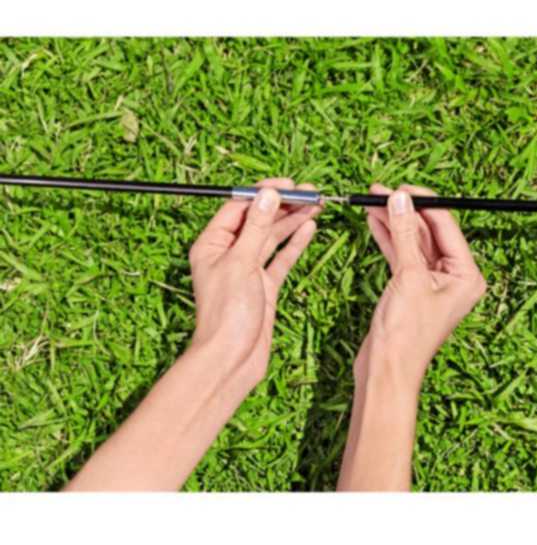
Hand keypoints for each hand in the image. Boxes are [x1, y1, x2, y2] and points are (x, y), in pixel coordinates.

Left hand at [189, 177, 319, 393]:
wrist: (232, 358)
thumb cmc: (226, 315)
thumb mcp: (241, 263)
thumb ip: (256, 227)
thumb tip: (267, 195)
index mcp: (212, 244)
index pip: (238, 207)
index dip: (263, 193)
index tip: (287, 185)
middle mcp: (229, 254)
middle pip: (258, 219)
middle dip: (283, 205)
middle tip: (310, 193)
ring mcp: (247, 269)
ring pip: (272, 236)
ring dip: (293, 220)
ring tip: (316, 205)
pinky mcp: (264, 285)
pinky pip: (281, 258)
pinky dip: (296, 243)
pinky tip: (309, 228)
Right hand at [357, 183, 486, 389]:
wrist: (386, 371)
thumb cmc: (406, 337)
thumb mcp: (408, 278)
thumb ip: (405, 235)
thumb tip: (400, 200)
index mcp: (467, 276)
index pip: (447, 226)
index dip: (424, 203)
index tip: (401, 188)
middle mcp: (454, 278)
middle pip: (430, 231)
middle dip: (405, 210)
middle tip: (382, 191)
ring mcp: (431, 283)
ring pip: (413, 242)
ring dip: (393, 222)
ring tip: (372, 202)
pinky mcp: (411, 288)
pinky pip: (402, 255)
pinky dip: (388, 239)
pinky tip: (375, 222)